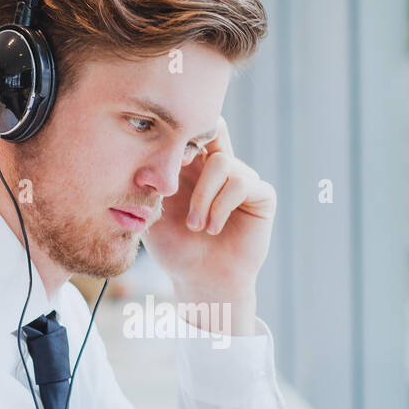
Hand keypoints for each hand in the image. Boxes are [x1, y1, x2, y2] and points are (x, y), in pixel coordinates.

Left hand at [142, 116, 275, 307]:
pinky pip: (242, 183)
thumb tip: (147, 150)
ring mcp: (243, 179)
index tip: (163, 163)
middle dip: (193, 148)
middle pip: (215, 128)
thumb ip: (152, 180)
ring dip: (203, 197)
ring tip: (195, 226)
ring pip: (222, 163)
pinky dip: (221, 207)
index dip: (177, 135)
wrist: (200, 280)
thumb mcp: (153, 211)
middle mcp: (220, 167)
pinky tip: (212, 228)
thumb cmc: (175, 248)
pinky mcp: (261, 195)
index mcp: (194, 165)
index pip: (192, 129)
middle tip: (177, 171)